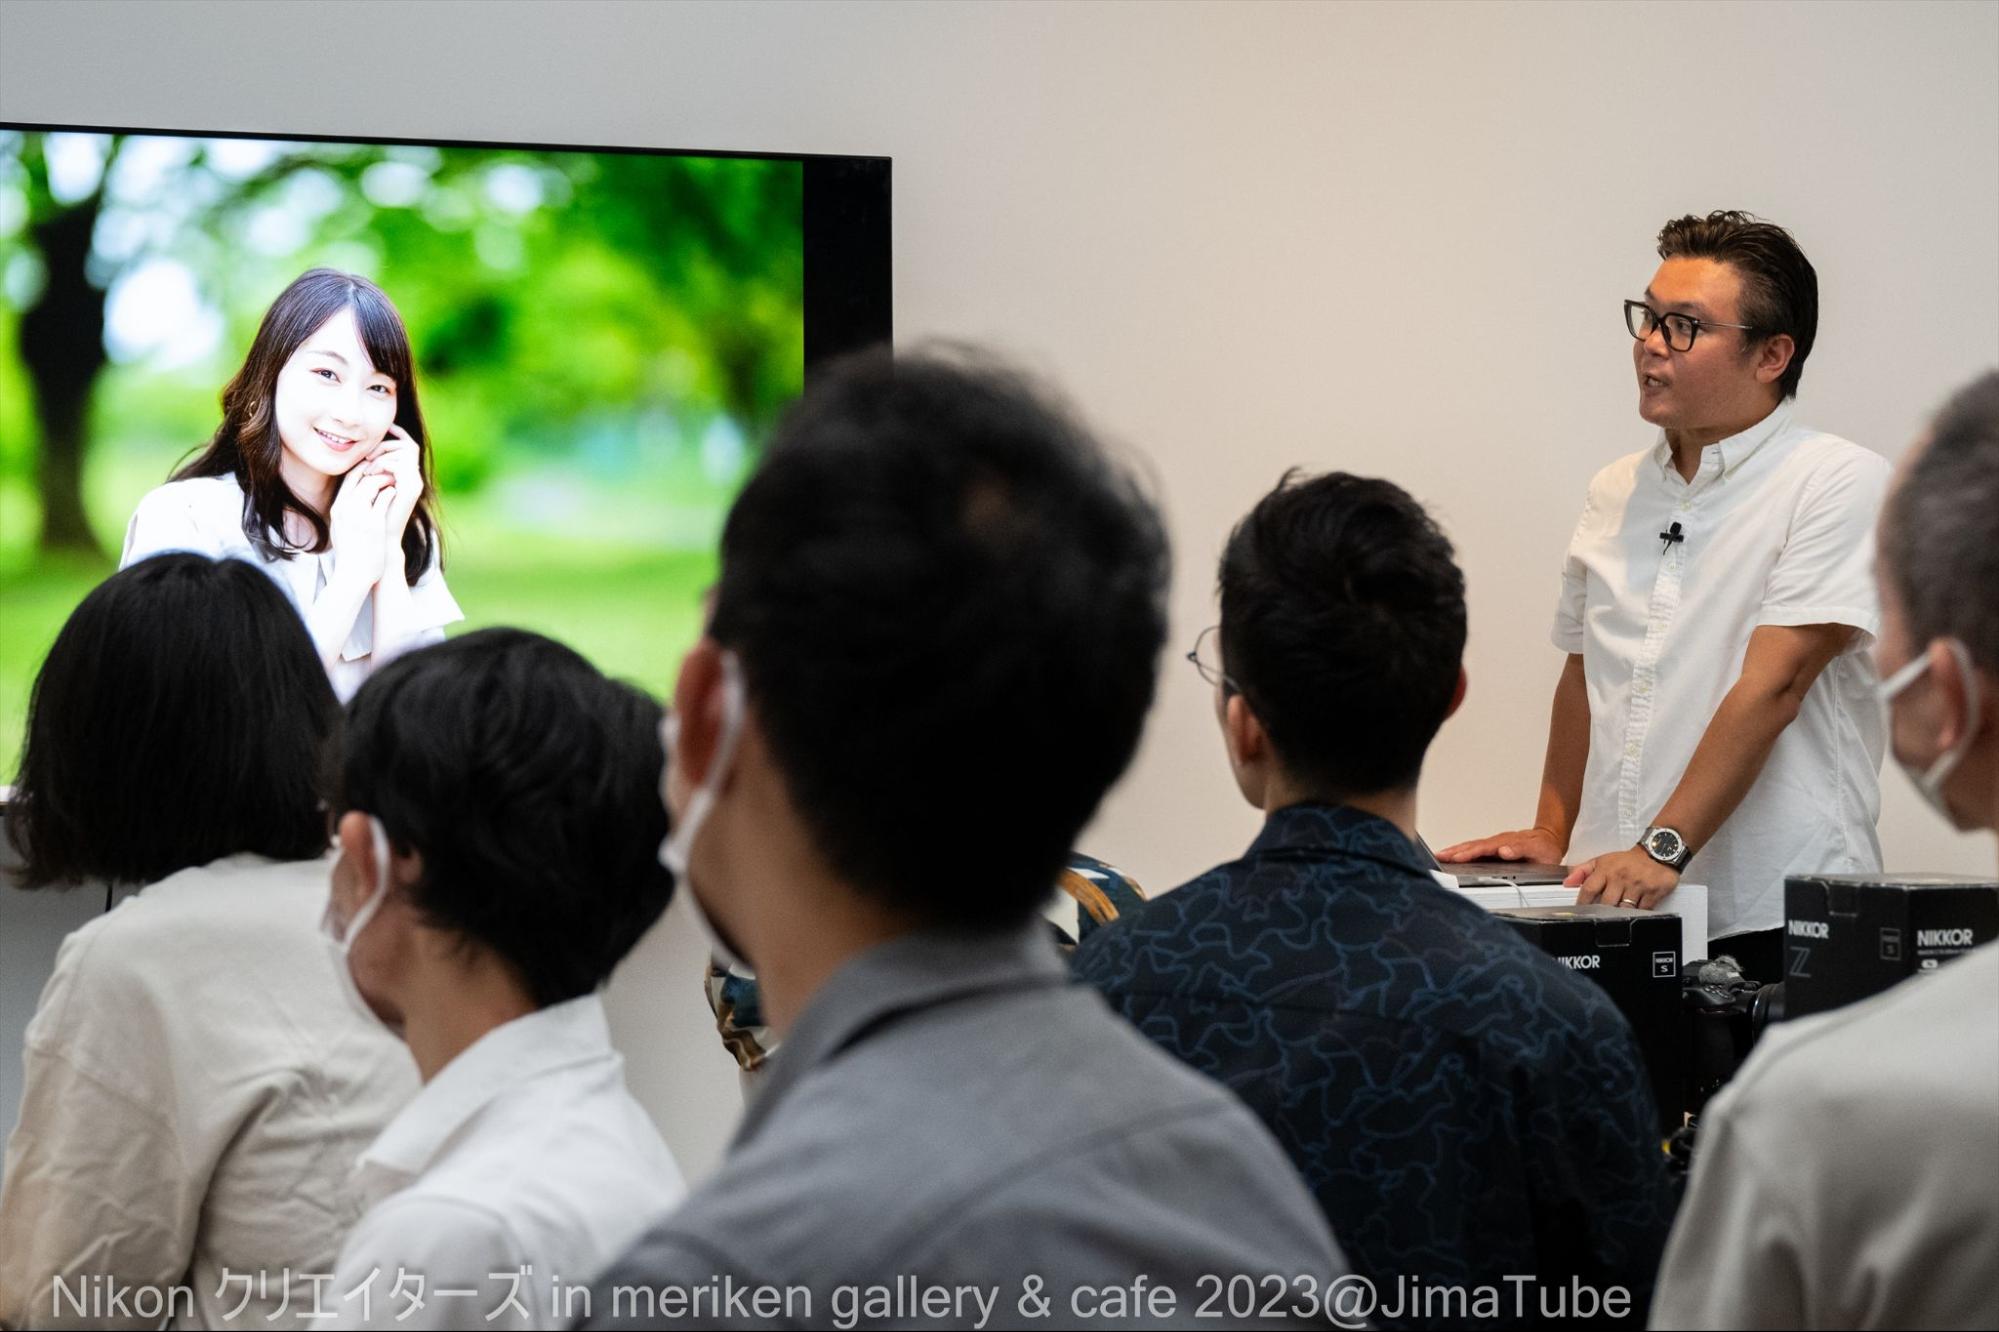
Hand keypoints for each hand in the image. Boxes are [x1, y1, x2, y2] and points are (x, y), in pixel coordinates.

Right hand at [327, 466, 397, 589]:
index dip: (362, 468)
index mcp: (337, 509)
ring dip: (385, 479)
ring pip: (372, 484)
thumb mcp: (341, 529)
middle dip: (376, 469)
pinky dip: (391, 492)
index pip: (348, 479)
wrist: (352, 575)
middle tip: (388, 469)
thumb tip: (352, 501)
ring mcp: (358, 515)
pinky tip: (396, 492)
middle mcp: (345, 509)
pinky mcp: (373, 523)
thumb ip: (346, 513)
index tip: (373, 466)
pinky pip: (384, 498)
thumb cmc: (350, 555)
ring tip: (394, 479)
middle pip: (360, 477)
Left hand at [361, 424, 424, 551]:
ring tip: (368, 469)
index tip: (374, 436)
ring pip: (405, 451)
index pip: (408, 445)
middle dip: (385, 445)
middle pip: (408, 444)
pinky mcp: (411, 488)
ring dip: (383, 455)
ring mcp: (415, 482)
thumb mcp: (371, 488)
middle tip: (367, 457)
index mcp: (407, 476)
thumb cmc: (372, 518)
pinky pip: (399, 464)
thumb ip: (372, 472)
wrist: (381, 539)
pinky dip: (383, 464)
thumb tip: (363, 454)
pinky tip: (370, 475)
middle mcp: (414, 478)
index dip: (396, 434)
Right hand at [1436, 826, 1565, 864]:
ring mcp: (1494, 844)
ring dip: (1455, 850)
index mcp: (1506, 843)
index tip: (1456, 858)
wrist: (1549, 839)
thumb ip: (1520, 850)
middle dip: (1455, 851)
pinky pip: (1475, 848)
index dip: (1469, 853)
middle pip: (1473, 845)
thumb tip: (1503, 851)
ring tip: (1440, 855)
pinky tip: (1454, 855)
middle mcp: (1498, 842)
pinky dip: (1462, 851)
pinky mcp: (1493, 848)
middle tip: (1440, 856)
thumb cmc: (1544, 848)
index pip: (1484, 849)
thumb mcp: (1538, 850)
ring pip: (1472, 846)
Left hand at [1566, 846, 1678, 908]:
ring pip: (1624, 909)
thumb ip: (1582, 871)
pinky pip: (1643, 910)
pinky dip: (1638, 913)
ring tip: (1618, 913)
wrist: (1657, 852)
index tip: (1582, 911)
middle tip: (1602, 915)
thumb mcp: (1602, 861)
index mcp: (1606, 870)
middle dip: (1603, 911)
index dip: (1583, 903)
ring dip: (1621, 913)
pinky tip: (1635, 910)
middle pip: (1606, 903)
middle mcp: (1621, 877)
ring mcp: (1638, 885)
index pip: (1589, 889)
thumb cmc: (1627, 861)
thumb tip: (1567, 883)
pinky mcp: (1654, 892)